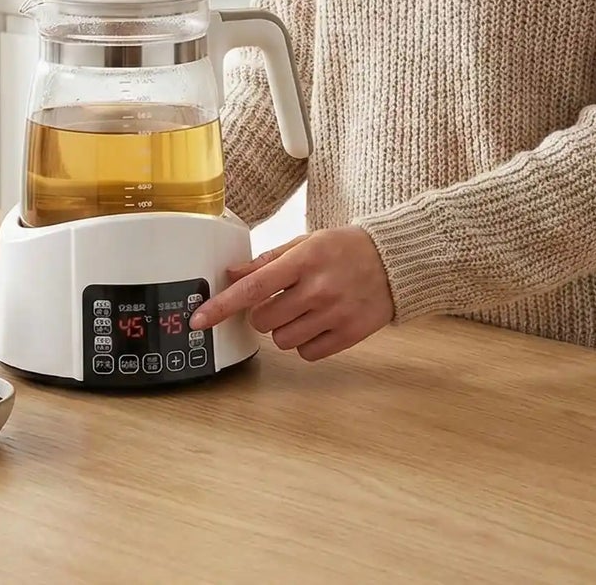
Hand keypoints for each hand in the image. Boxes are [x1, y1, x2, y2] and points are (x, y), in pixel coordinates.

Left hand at [188, 227, 393, 361]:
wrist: (395, 261)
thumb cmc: (345, 248)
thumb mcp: (306, 242)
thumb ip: (269, 260)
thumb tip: (232, 274)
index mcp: (304, 260)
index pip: (253, 288)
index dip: (222, 306)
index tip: (199, 320)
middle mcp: (318, 289)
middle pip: (263, 321)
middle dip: (263, 314)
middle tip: (281, 299)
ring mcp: (334, 314)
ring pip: (282, 341)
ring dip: (284, 329)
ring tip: (304, 309)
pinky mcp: (349, 335)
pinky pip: (307, 353)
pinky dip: (305, 342)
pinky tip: (319, 323)